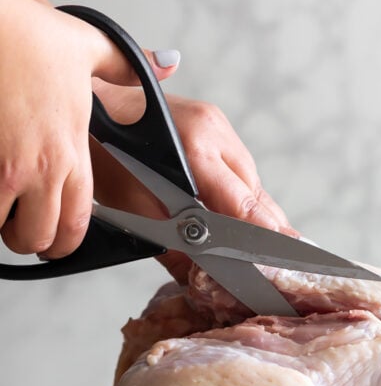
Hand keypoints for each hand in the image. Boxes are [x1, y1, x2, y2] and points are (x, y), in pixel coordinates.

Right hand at [0, 0, 176, 257]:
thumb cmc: (26, 33)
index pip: (79, 224)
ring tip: (2, 205)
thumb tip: (167, 63)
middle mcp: (42, 168)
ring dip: (3, 226)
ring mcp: (6, 170)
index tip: (59, 234)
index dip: (67, 239)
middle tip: (24, 223)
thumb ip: (129, 66)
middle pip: (40, 239)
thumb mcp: (89, 47)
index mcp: (73, 150)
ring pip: (6, 231)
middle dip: (32, 239)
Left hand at [90, 86, 294, 282]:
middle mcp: (216, 130)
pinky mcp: (217, 123)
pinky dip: (241, 192)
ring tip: (260, 244)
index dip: (264, 234)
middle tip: (276, 262)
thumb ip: (169, 246)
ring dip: (254, 211)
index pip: (243, 202)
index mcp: (196, 148)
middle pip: (255, 192)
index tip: (283, 257)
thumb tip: (196, 279)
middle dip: (266, 228)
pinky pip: (239, 167)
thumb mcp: (132, 206)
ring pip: (252, 180)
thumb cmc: (102, 151)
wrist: (92, 105)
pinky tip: (238, 212)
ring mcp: (219, 123)